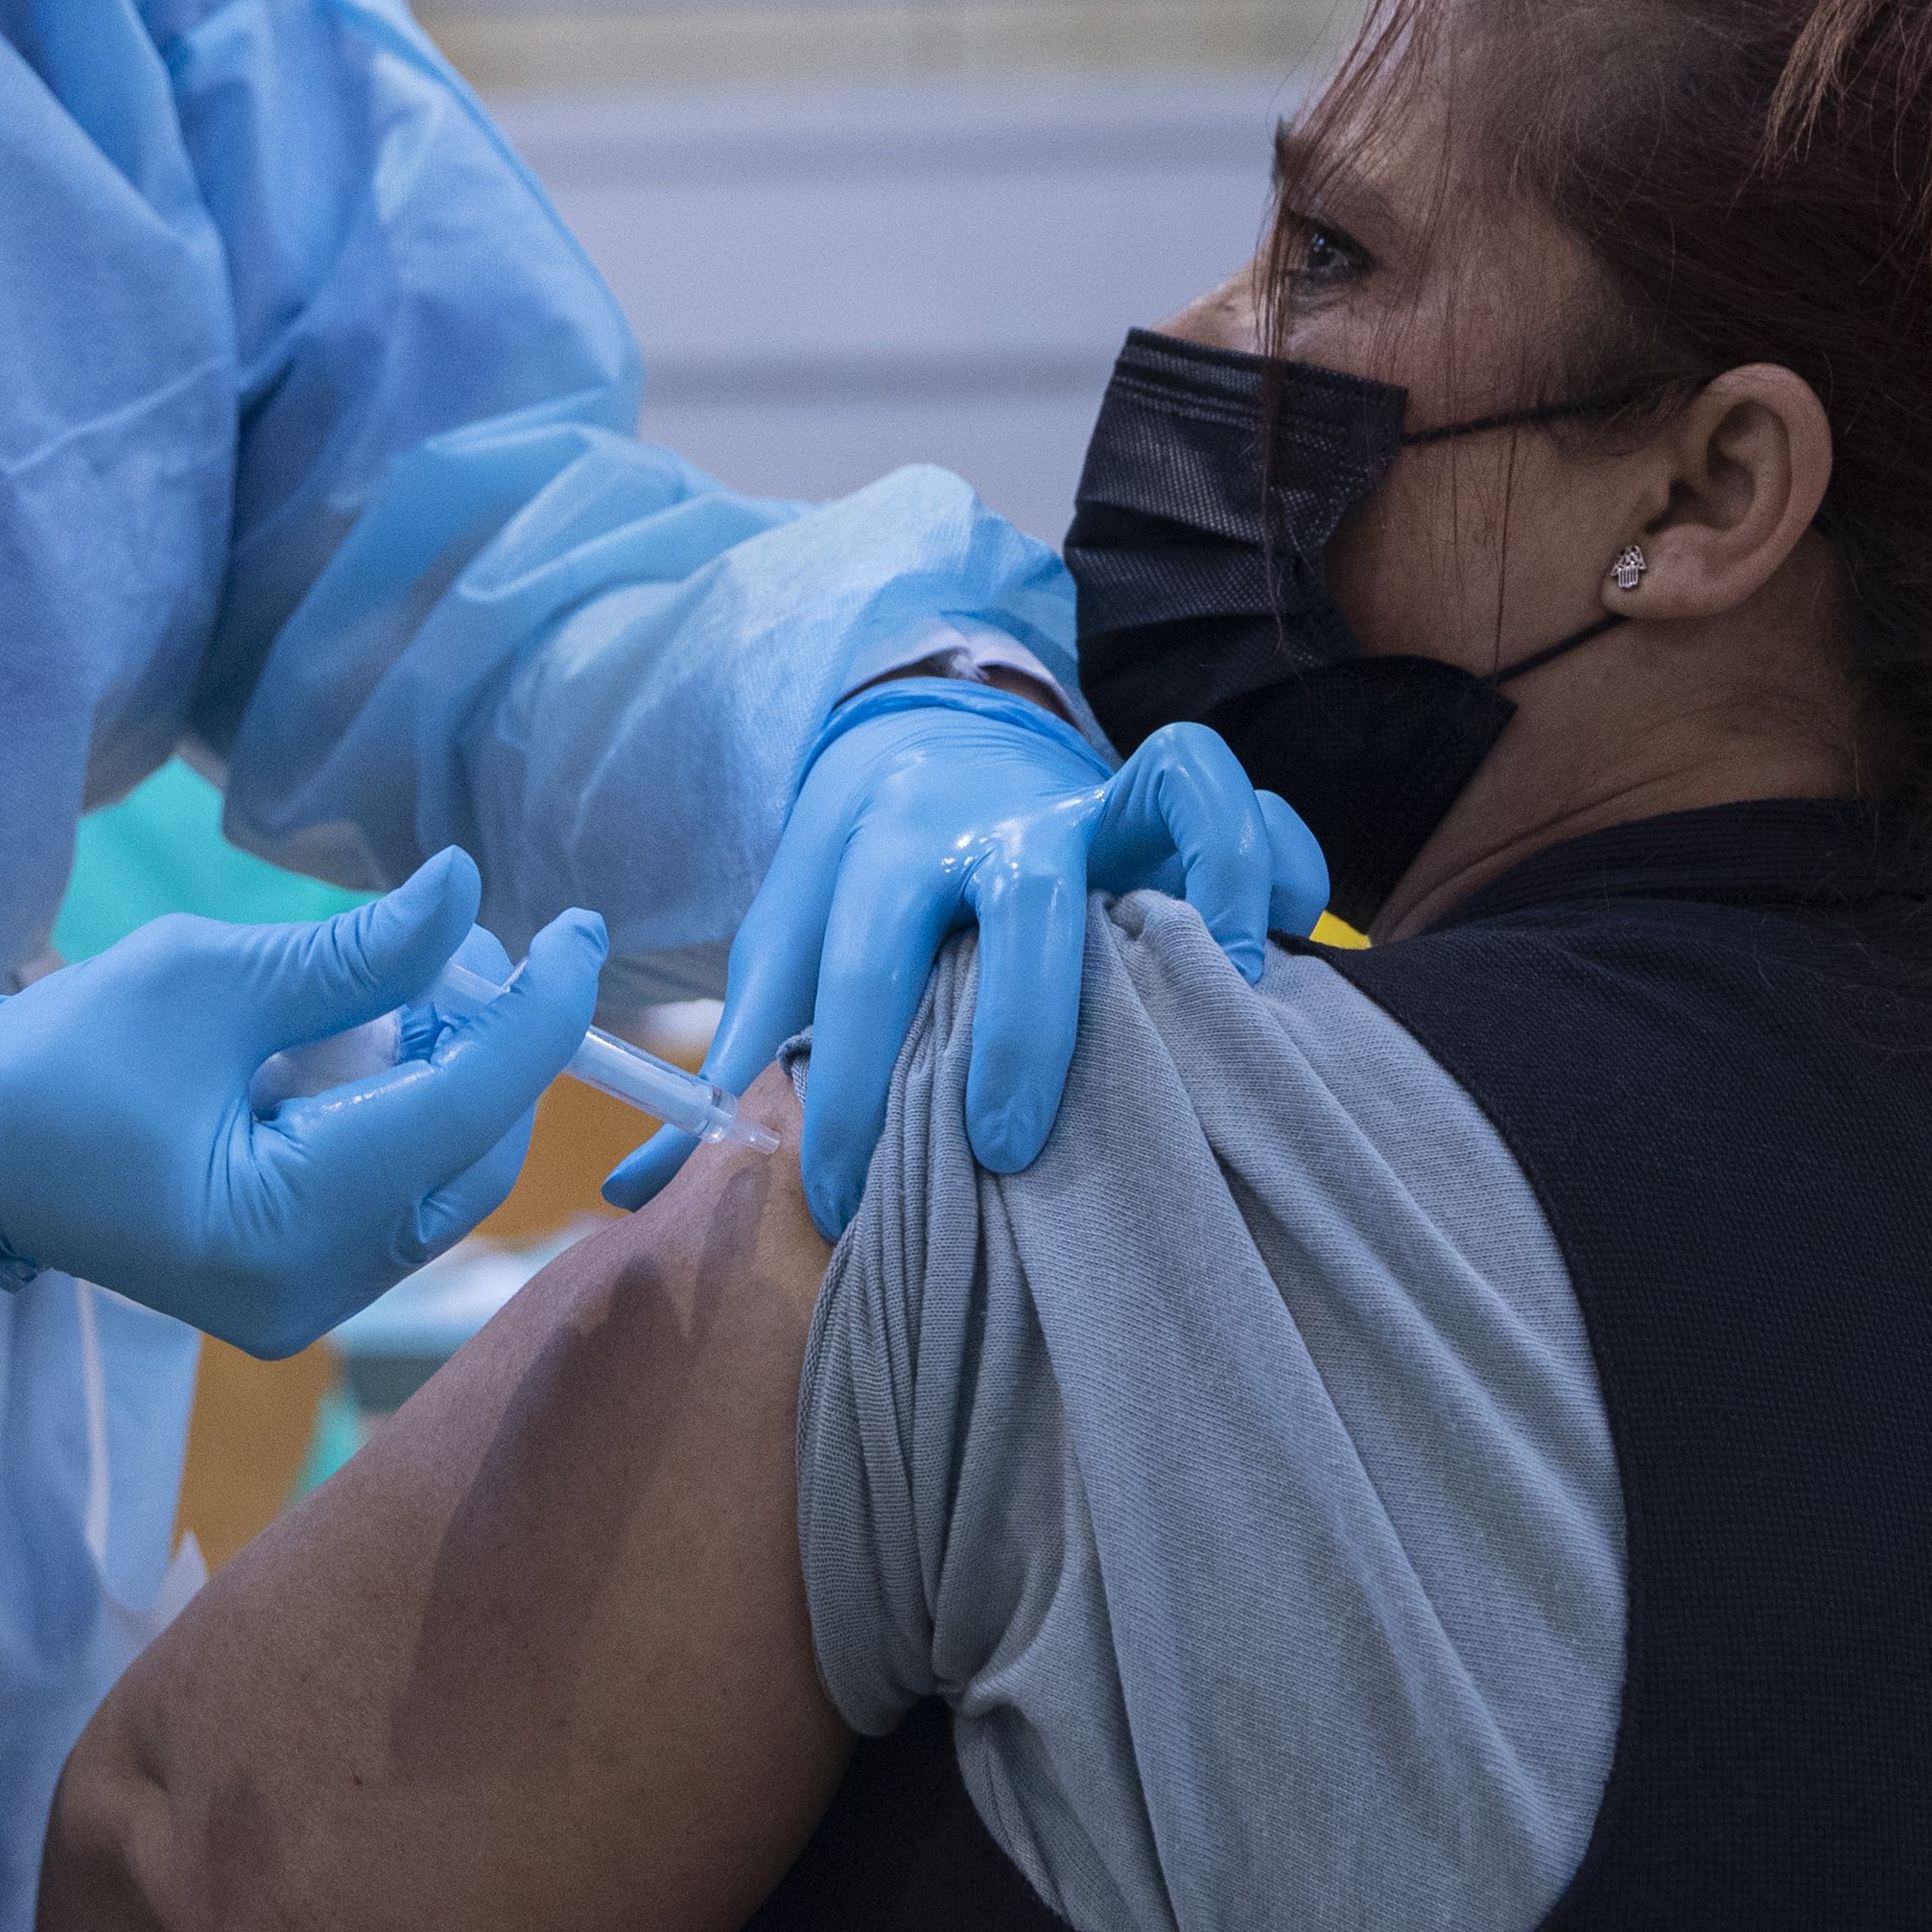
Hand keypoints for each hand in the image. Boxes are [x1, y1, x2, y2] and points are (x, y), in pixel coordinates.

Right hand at [0, 855, 603, 1357]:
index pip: (462, 1109)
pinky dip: (403, 1115)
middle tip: (443, 946)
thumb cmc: (63, 1057)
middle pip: (473, 1154)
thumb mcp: (205, 977)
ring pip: (446, 1178)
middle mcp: (308, 1293)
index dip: (538, 1012)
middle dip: (484, 1041)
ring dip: (446, 1076)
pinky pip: (399, 1197)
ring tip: (384, 992)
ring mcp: (306, 1306)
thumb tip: (468, 891)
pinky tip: (353, 1052)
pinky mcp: (299, 1293)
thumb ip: (352, 953)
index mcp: (277, 1223)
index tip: (581, 930)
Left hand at [679, 697, 1321, 1234]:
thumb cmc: (854, 873)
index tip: (841, 1204)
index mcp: (886, 851)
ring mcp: (1094, 800)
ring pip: (1174, 784)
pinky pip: (1252, 804)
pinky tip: (1295, 939)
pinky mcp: (1166, 798)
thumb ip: (734, 1052)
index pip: (860, 970)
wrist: (920, 728)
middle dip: (1021, 1031)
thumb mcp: (782, 938)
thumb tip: (636, 1196)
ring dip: (1214, 874)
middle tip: (1009, 1151)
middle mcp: (997, 819)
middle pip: (1023, 900)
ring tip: (1236, 993)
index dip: (846, 1099)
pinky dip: (1286, 862)